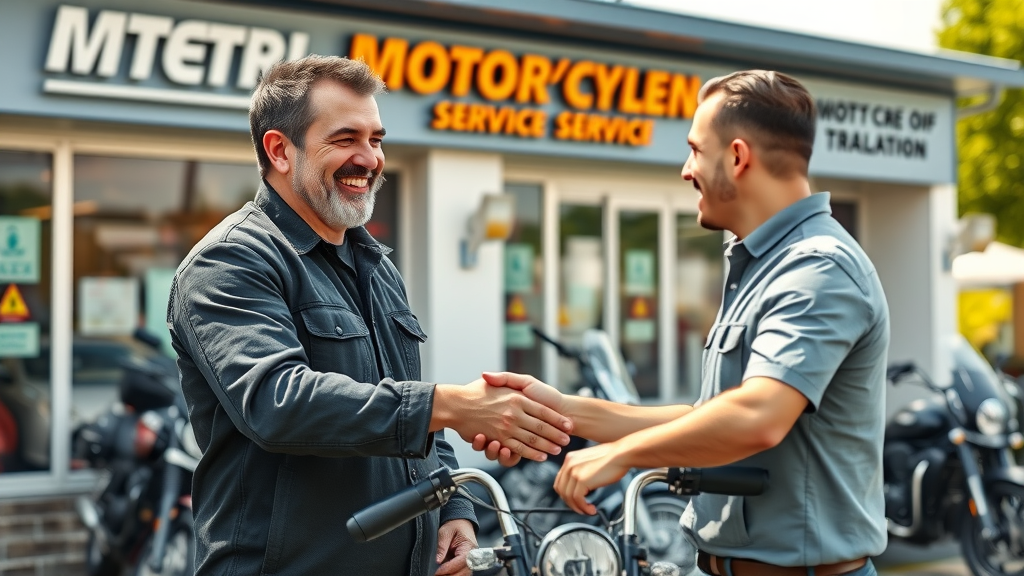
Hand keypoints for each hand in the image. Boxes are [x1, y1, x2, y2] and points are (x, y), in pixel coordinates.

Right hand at [435, 379, 572, 462]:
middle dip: (556, 435)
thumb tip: (532, 385)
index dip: (557, 418)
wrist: (456, 404)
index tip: (568, 424)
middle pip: (542, 426)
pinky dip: (531, 453)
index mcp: (517, 397)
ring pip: (532, 439)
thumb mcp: (496, 380)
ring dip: (547, 446)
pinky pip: (518, 447)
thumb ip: (508, 378)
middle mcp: (514, 412)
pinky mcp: (499, 438)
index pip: (543, 410)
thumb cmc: (475, 391)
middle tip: (567, 440)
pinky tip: (540, 456)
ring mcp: (507, 426)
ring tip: (557, 450)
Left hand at [435, 519, 475, 575]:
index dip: (449, 568)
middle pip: (464, 571)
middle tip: (438, 575)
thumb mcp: (445, 533)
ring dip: (453, 575)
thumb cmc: (455, 526)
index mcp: (469, 546)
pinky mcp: (467, 562)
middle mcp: (472, 555)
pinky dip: (455, 574)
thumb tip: (438, 560)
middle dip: (451, 574)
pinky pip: (463, 572)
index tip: (438, 571)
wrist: (460, 522)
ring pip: (464, 573)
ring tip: (441, 575)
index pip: (461, 561)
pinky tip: (446, 573)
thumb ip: (442, 547)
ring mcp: (471, 559)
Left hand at [554, 442, 629, 514]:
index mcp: (570, 459)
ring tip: (587, 510)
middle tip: (581, 508)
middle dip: (570, 503)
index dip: (566, 494)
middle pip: (561, 490)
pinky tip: (591, 509)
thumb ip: (580, 470)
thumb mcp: (590, 461)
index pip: (560, 481)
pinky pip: (577, 500)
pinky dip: (584, 508)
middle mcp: (569, 464)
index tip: (574, 501)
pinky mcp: (582, 480)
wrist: (621, 455)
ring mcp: (574, 472)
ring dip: (578, 508)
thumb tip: (579, 487)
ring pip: (568, 497)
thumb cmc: (612, 458)